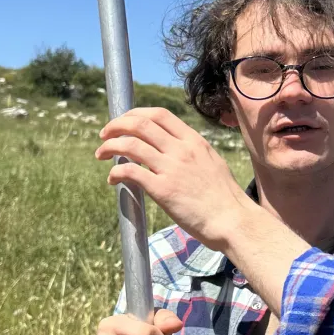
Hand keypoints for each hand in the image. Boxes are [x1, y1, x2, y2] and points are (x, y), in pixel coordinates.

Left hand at [95, 107, 252, 248]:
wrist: (233, 220)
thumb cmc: (225, 198)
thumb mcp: (211, 163)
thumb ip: (191, 153)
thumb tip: (170, 149)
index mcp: (194, 141)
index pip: (159, 115)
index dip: (135, 114)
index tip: (124, 122)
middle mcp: (181, 150)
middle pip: (140, 124)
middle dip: (116, 125)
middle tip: (105, 135)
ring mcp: (171, 169)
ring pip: (130, 145)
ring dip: (110, 147)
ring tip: (101, 154)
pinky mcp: (163, 190)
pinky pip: (130, 172)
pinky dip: (115, 172)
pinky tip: (113, 179)